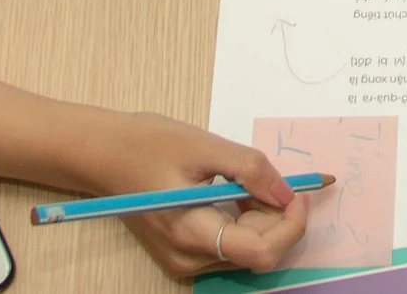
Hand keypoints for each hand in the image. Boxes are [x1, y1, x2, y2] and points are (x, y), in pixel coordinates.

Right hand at [75, 114, 308, 282]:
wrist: (106, 155)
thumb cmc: (151, 144)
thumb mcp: (206, 147)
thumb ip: (250, 170)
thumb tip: (287, 192)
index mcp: (191, 232)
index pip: (260, 252)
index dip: (290, 226)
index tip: (300, 193)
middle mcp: (188, 259)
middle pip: (257, 253)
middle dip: (278, 218)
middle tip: (273, 179)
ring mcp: (184, 262)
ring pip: (246, 252)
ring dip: (263, 220)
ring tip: (248, 183)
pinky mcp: (183, 255)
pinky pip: (229, 247)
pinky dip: (245, 223)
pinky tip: (237, 195)